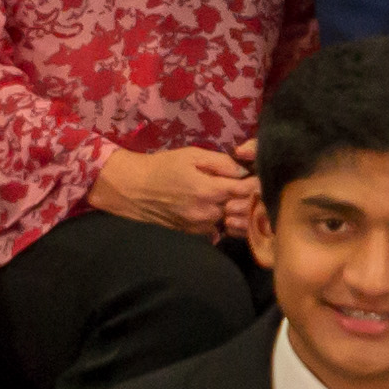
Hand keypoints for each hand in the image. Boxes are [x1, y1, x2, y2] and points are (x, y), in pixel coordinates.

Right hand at [91, 142, 259, 238]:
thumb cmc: (162, 167)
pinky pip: (215, 228)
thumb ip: (220, 162)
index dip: (254, 183)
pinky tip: (213, 207)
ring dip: (233, 210)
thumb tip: (243, 171)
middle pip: (240, 208)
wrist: (132, 189)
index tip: (256, 176)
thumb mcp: (191, 155)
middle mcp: (207, 213)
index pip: (245, 191)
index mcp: (208, 190)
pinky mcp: (192, 233)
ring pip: (229, 220)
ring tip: (230, 196)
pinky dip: (219, 218)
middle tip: (246, 186)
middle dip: (246, 197)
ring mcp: (199, 226)